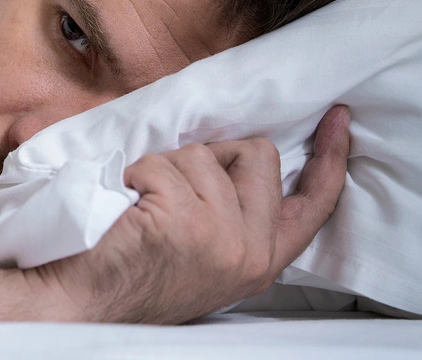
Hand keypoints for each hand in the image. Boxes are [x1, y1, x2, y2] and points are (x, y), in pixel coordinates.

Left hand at [37, 105, 350, 323]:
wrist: (83, 302)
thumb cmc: (134, 269)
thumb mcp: (205, 254)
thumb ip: (236, 217)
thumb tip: (238, 157)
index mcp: (260, 259)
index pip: (314, 204)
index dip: (330, 157)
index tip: (337, 119)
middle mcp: (249, 252)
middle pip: (257, 156)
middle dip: (211, 154)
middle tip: (172, 185)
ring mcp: (218, 236)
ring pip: (201, 155)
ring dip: (162, 167)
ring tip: (141, 204)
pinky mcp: (181, 221)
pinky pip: (160, 164)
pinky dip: (134, 174)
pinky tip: (124, 204)